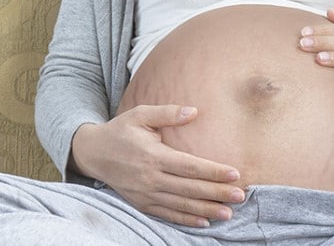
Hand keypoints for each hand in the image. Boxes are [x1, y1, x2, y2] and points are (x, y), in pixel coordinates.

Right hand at [70, 105, 244, 227]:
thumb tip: (194, 111)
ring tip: (228, 213)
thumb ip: (167, 113)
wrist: (92, 153)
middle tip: (241, 196)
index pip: (189, 166)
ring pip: (181, 204)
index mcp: (153, 155)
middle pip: (190, 188)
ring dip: (206, 210)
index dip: (213, 171)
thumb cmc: (121, 130)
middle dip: (217, 193)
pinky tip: (204, 222)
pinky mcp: (141, 203)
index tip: (234, 174)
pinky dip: (186, 219)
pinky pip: (167, 214)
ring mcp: (145, 194)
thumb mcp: (140, 114)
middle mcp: (150, 177)